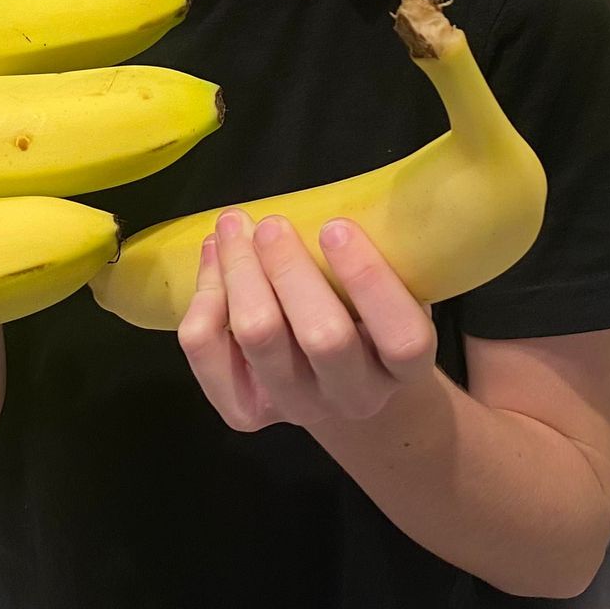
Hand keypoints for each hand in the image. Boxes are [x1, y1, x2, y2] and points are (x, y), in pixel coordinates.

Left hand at [177, 209, 437, 432]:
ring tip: (234, 226)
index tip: (336, 226)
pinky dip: (205, 295)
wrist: (338, 378)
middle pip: (321, 338)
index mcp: (404, 368)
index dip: (369, 279)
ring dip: (241, 271)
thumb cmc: (367, 312)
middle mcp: (354, 397)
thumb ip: (383, 255)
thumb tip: (342, 197)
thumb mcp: (395, 286)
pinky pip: (209, 352)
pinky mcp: (245, 411)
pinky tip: (213, 258)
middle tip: (273, 223)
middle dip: (290, 269)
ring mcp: (297, 408)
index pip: (400, 337)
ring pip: (258, 337)